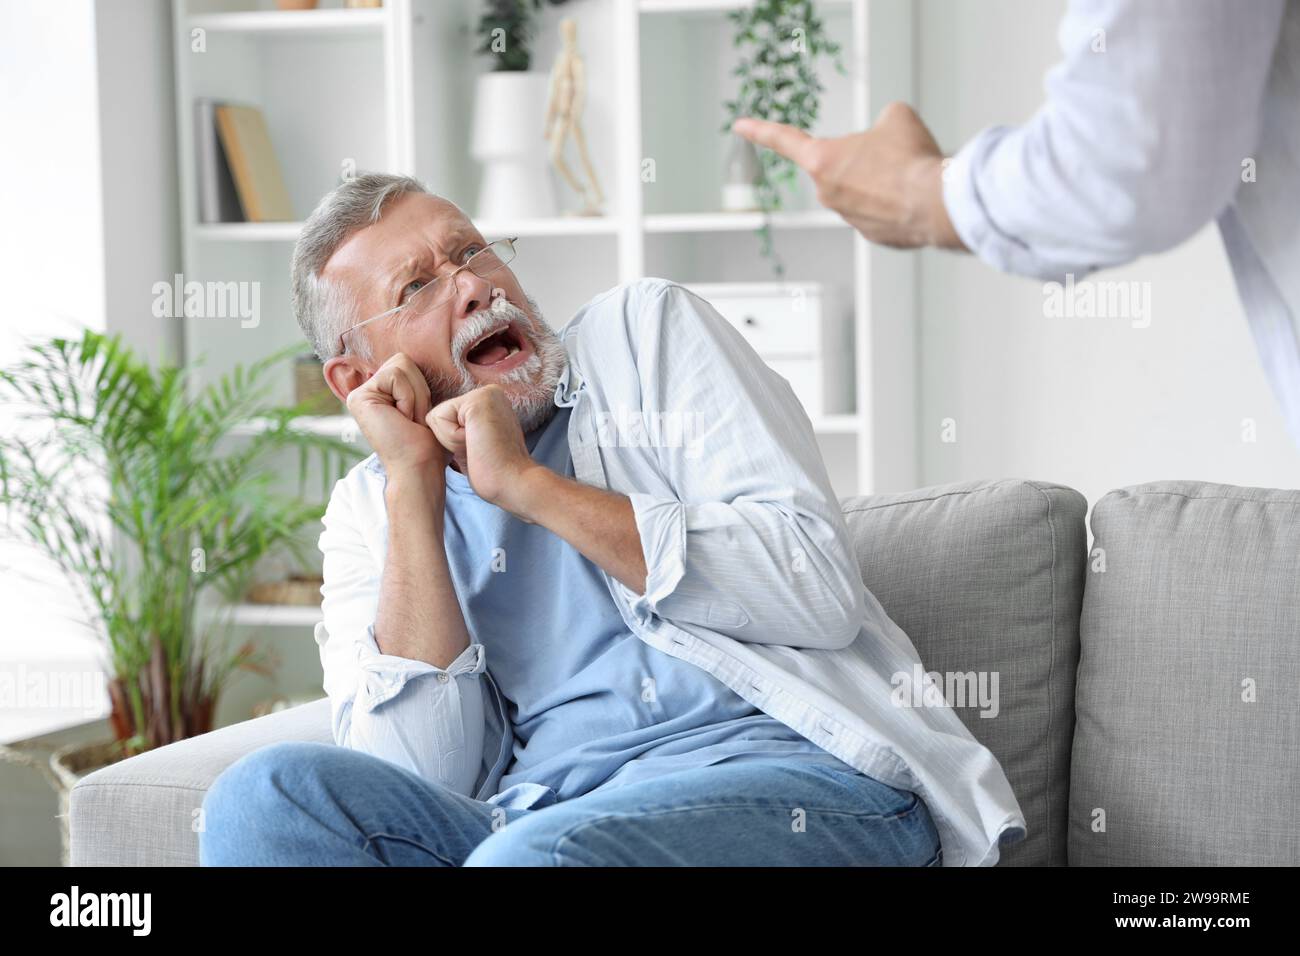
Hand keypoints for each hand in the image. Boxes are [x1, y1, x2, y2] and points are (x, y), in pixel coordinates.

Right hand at [345, 352, 446, 479]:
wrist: (419, 467)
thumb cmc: (428, 443)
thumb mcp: (424, 405)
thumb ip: (415, 384)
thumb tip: (422, 360)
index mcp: (381, 393)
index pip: (406, 363)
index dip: (422, 388)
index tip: (418, 417)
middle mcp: (366, 391)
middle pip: (403, 360)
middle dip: (419, 389)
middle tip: (414, 419)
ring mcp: (359, 394)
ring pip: (401, 365)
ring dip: (415, 396)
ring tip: (409, 420)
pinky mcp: (359, 398)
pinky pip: (396, 376)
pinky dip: (408, 398)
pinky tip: (402, 419)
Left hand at [426, 384, 542, 516]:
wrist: (514, 483)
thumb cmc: (495, 472)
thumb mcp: (472, 443)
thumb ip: (458, 429)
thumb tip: (435, 425)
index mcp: (489, 403)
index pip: (445, 417)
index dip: (453, 442)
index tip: (481, 450)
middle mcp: (489, 393)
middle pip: (438, 416)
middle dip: (450, 440)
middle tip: (480, 449)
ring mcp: (484, 394)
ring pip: (436, 417)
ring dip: (451, 441)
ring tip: (480, 447)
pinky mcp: (476, 400)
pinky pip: (437, 418)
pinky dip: (450, 439)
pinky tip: (476, 443)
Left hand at [731, 102, 965, 250]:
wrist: (937, 203)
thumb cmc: (912, 158)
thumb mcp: (895, 117)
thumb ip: (879, 123)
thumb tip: (886, 136)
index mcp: (822, 159)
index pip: (785, 140)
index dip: (760, 130)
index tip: (739, 126)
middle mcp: (828, 193)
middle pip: (842, 166)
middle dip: (865, 159)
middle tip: (894, 156)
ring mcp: (848, 218)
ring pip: (864, 190)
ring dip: (885, 182)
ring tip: (908, 179)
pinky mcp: (871, 236)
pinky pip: (881, 211)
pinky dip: (896, 203)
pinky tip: (912, 199)